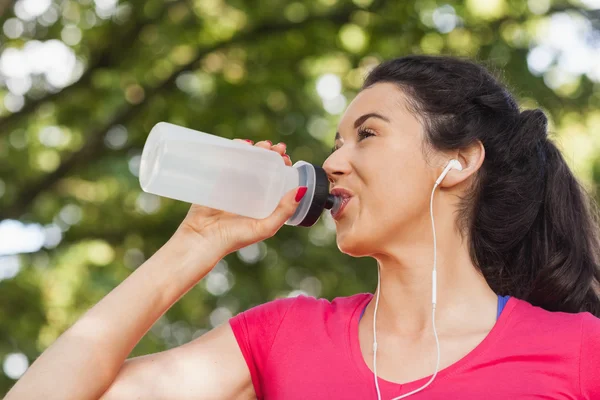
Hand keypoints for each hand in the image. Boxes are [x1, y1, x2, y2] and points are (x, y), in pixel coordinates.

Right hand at [175, 140, 304, 256]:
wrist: (202, 239)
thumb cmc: (234, 238)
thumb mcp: (265, 227)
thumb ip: (284, 211)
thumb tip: (302, 189)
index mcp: (262, 203)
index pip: (276, 179)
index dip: (282, 167)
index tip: (286, 158)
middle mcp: (249, 192)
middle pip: (262, 166)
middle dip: (271, 154)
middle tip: (277, 147)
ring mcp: (232, 185)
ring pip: (246, 161)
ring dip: (256, 150)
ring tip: (262, 145)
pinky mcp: (216, 180)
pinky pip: (227, 161)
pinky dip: (235, 150)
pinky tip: (242, 144)